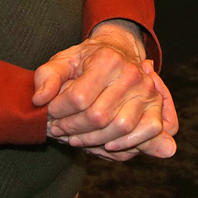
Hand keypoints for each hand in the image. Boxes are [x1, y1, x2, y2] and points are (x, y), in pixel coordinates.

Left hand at [32, 22, 177, 160]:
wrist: (118, 52)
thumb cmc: (87, 60)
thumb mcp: (62, 61)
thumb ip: (46, 77)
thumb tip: (40, 100)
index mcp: (107, 60)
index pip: (78, 98)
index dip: (58, 112)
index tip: (49, 113)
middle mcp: (131, 74)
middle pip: (97, 117)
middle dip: (71, 129)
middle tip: (58, 129)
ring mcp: (147, 90)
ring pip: (120, 127)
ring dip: (93, 140)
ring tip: (75, 137)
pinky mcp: (156, 105)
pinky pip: (148, 130)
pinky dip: (128, 143)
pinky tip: (107, 145)